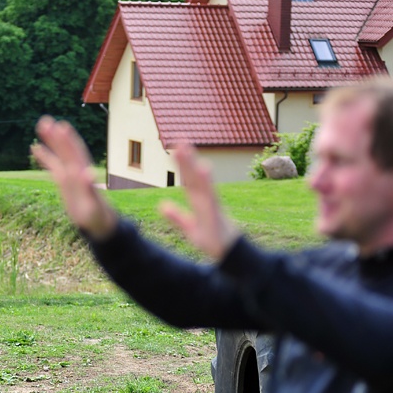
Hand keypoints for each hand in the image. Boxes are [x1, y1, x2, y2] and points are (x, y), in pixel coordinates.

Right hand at [31, 116, 118, 240]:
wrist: (98, 222)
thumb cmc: (97, 215)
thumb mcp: (93, 204)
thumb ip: (89, 189)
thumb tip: (88, 172)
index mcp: (83, 174)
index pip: (75, 154)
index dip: (68, 141)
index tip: (61, 127)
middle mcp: (77, 170)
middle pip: (66, 149)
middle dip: (57, 136)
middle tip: (45, 120)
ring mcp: (70, 174)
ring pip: (59, 153)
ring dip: (51, 140)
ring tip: (41, 124)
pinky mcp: (63, 181)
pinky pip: (52, 165)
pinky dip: (45, 156)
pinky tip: (35, 147)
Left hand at [159, 145, 240, 260]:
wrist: (230, 253)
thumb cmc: (212, 240)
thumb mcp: (190, 229)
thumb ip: (176, 217)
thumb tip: (161, 206)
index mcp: (199, 202)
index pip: (188, 180)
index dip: (182, 165)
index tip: (176, 148)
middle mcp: (206, 200)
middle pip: (194, 178)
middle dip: (188, 160)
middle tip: (181, 140)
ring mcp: (212, 207)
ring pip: (203, 185)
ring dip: (197, 170)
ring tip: (191, 152)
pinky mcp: (215, 215)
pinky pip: (211, 199)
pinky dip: (207, 186)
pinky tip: (205, 172)